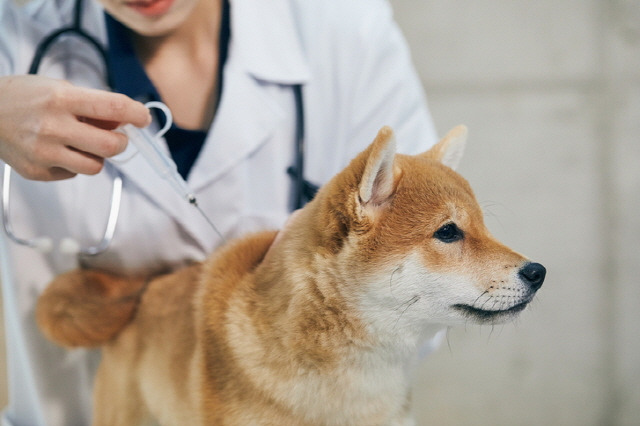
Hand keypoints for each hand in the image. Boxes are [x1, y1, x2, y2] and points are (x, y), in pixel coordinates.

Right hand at [0, 75, 150, 180]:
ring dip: (98, 156)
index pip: (113, 107)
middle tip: (117, 137)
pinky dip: (74, 163)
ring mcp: (43, 152)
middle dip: (121, 142)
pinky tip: (59, 150)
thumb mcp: (60, 89)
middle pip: (111, 146)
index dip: (136, 113)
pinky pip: (73, 173)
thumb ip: (94, 106)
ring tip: (82, 143)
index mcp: (62, 99)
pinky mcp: (36, 171)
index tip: (144, 118)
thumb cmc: (27, 97)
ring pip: (96, 166)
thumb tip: (126, 121)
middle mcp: (53, 127)